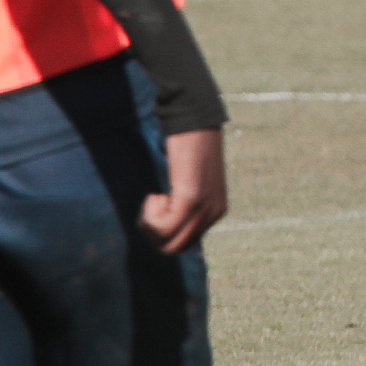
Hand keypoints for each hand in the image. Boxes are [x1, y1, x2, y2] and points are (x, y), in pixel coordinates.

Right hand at [140, 128, 227, 253]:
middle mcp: (214, 212)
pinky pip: (163, 227)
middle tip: (153, 202)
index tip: (160, 202)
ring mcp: (204, 207)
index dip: (162, 229)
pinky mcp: (191, 199)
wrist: (191, 116)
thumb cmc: (184, 144)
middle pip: (174, 249)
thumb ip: (183, 200)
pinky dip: (150, 215)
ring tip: (157, 195)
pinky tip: (156, 193)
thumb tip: (166, 221)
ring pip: (166, 243)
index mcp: (216, 210)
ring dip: (150, 224)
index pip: (185, 243)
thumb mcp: (188, 178)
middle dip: (154, 232)